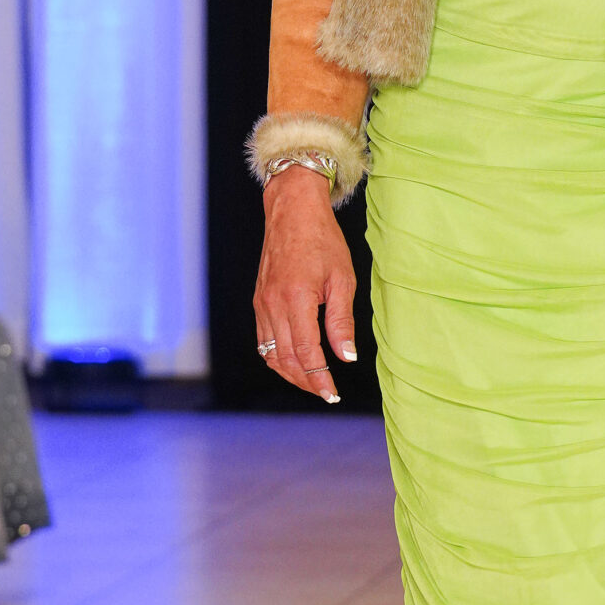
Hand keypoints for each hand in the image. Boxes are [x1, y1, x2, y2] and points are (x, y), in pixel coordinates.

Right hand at [253, 169, 357, 403]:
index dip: (319, 377)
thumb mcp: (342, 279)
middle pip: (285, 359)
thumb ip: (341, 321)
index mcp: (296, 298)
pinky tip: (296, 360)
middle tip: (327, 392)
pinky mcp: (259, 300)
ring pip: (270, 353)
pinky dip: (278, 356)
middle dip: (306, 381)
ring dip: (291, 373)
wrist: (292, 211)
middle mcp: (273, 304)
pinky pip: (264, 339)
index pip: (305, 352)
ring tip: (314, 381)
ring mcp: (262, 303)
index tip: (332, 394)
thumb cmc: (322, 240)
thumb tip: (346, 357)